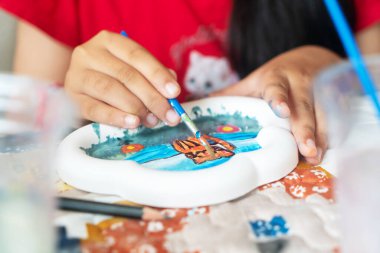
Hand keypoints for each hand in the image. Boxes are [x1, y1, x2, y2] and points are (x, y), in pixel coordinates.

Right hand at [64, 30, 180, 128]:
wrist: (80, 88)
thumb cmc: (112, 77)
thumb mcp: (132, 70)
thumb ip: (152, 76)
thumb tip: (171, 89)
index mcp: (108, 41)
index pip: (137, 55)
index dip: (158, 74)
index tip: (174, 92)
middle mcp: (89, 53)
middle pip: (126, 75)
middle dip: (152, 97)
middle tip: (169, 116)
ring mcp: (77, 74)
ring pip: (111, 90)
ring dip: (136, 108)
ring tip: (152, 121)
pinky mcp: (71, 98)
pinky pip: (95, 109)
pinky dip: (116, 117)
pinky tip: (132, 123)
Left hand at [212, 46, 340, 164]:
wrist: (311, 58)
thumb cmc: (277, 75)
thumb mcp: (253, 81)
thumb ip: (231, 95)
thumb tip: (196, 104)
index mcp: (275, 78)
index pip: (276, 89)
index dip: (279, 99)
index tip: (280, 111)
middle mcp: (299, 83)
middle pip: (303, 107)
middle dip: (305, 128)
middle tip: (305, 149)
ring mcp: (319, 91)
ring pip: (322, 114)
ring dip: (320, 136)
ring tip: (315, 155)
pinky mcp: (334, 98)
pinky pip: (335, 118)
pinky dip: (332, 134)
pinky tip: (327, 149)